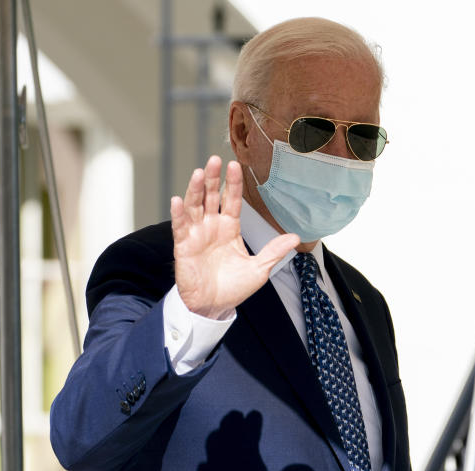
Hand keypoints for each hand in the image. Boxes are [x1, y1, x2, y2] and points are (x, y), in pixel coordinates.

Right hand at [171, 156, 298, 318]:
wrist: (213, 306)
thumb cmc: (233, 287)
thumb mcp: (259, 269)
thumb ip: (274, 251)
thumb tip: (296, 237)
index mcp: (229, 229)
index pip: (231, 201)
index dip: (233, 183)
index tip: (235, 165)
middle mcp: (212, 227)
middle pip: (211, 197)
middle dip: (213, 178)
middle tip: (215, 160)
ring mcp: (196, 234)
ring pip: (195, 206)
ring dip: (196, 189)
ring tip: (200, 173)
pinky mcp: (183, 246)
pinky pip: (180, 227)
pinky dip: (179, 213)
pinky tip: (179, 200)